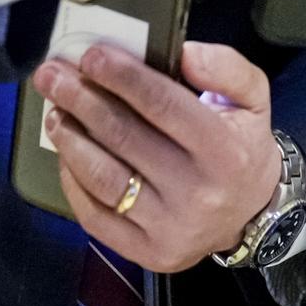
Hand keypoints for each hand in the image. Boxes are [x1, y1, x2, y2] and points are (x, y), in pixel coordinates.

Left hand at [33, 40, 283, 272]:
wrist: (250, 216)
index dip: (121, 77)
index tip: (90, 55)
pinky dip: (72, 180)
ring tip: (54, 111)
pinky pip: (95, 215)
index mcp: (223, 150)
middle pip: (123, 137)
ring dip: (70, 139)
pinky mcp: (147, 252)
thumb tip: (184, 53)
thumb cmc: (242, 148)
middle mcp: (197, 192)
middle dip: (80, 99)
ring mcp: (169, 227)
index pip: (161, 105)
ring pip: (103, 177)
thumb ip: (225, 68)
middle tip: (52, 75)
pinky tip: (66, 153)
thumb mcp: (253, 99)